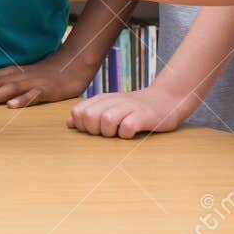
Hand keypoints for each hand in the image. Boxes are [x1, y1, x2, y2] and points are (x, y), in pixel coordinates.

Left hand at [0, 52, 95, 107]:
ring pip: (10, 88)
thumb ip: (10, 82)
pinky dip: (22, 100)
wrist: (74, 64)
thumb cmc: (47, 74)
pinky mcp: (48, 89)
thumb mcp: (25, 77)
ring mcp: (33, 82)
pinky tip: (12, 106)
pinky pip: (33, 95)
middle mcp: (20, 76)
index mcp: (13, 73)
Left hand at [66, 85, 196, 136]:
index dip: (81, 124)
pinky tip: (130, 133)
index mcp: (102, 99)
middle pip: (89, 116)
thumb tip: (68, 123)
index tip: (93, 129)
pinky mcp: (143, 116)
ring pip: (106, 120)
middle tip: (106, 132)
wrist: (165, 99)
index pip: (78, 111)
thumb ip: (89, 112)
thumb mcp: (109, 107)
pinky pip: (127, 128)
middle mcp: (114, 101)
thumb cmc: (133, 108)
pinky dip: (126, 134)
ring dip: (109, 132)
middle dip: (93, 129)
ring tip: (118, 133)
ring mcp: (129, 108)